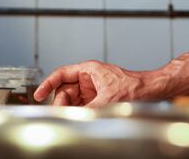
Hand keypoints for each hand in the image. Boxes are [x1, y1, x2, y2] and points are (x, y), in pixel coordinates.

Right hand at [34, 60, 155, 106]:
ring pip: (72, 100)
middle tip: (61, 114)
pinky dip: (78, 112)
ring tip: (71, 117)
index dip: (48, 83)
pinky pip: (81, 106)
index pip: (61, 74)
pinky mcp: (97, 99)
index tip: (38, 94)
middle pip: (65, 90)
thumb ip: (87, 109)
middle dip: (61, 102)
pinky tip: (79, 118)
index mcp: (89, 70)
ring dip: (70, 109)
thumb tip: (72, 117)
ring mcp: (92, 89)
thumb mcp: (107, 99)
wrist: (150, 92)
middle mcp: (88, 78)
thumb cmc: (134, 87)